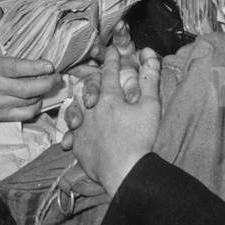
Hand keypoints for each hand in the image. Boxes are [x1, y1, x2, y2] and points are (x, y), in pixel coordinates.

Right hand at [0, 7, 60, 123]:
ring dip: (42, 94)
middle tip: (57, 76)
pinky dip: (34, 108)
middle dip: (48, 83)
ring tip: (49, 84)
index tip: (50, 65)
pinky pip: (23, 115)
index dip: (37, 67)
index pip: (19, 69)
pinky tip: (37, 99)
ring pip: (28, 102)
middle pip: (29, 89)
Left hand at [70, 46, 160, 194]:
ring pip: (75, 109)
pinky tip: (78, 131)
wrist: (125, 172)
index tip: (111, 51)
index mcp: (109, 98)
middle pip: (87, 89)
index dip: (112, 60)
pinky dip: (75, 130)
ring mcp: (82, 129)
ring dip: (80, 104)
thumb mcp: (151, 106)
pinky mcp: (79, 147)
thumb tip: (150, 55)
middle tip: (95, 76)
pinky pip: (72, 134)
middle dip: (92, 80)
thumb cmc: (140, 139)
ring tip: (84, 103)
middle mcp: (91, 110)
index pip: (110, 72)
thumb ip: (149, 79)